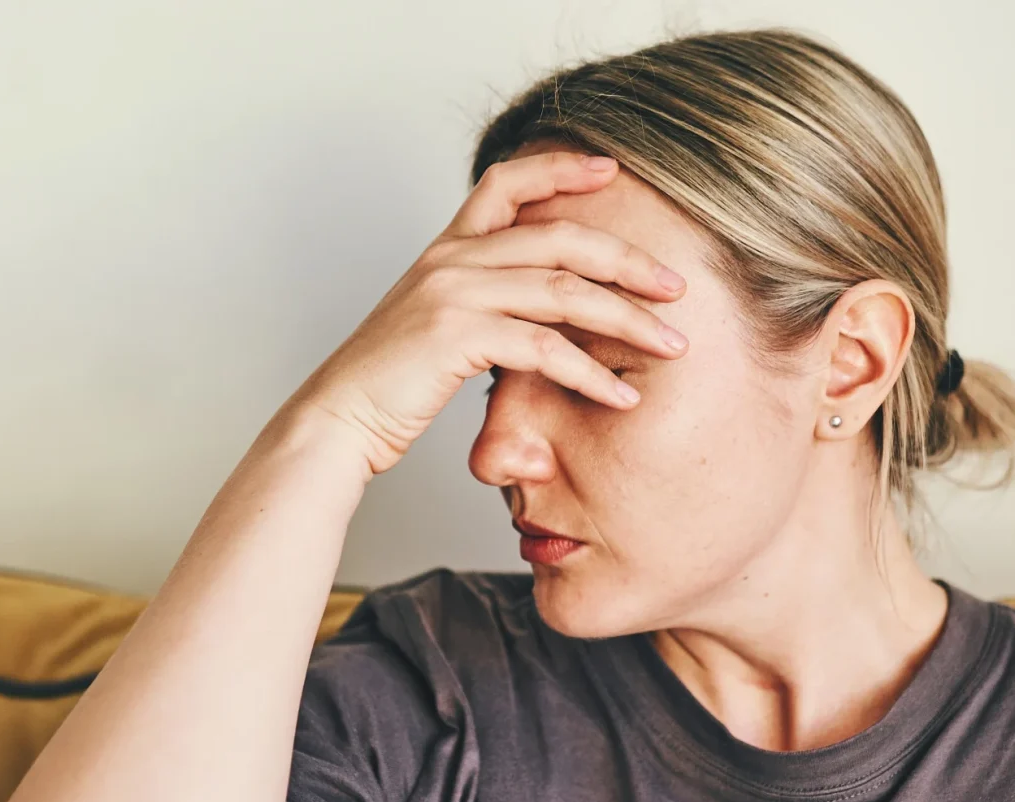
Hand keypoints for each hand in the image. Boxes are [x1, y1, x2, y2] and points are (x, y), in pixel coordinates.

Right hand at [293, 149, 688, 476]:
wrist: (338, 418)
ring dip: (628, 319)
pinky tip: (622, 395)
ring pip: (564, 290)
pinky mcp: (456, 336)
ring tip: (671, 345)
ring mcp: (453, 293)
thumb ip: (485, 306)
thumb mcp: (437, 326)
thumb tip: (540, 317)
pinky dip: (592, 373)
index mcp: (447, 249)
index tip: (613, 171)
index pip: (508, 183)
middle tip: (677, 287)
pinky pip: (544, 347)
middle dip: (628, 260)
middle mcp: (452, 259)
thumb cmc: (390, 383)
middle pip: (560, 237)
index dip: (562, 169)